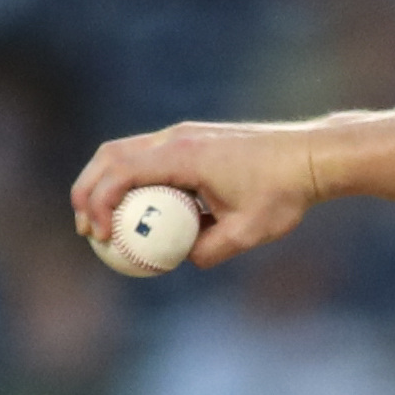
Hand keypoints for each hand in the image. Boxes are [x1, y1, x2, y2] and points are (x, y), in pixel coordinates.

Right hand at [68, 121, 323, 268]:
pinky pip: (148, 156)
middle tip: (85, 228)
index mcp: (183, 155)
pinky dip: (130, 179)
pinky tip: (135, 209)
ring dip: (104, 182)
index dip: (99, 203)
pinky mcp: (191, 140)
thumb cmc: (283, 192)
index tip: (99, 235)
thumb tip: (183, 259)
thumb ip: (210, 250)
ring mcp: (182, 135)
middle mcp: (176, 138)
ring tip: (99, 219)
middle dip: (88, 190)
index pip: (122, 173)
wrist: (309, 156)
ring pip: (125, 151)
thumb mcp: (248, 232)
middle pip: (110, 156)